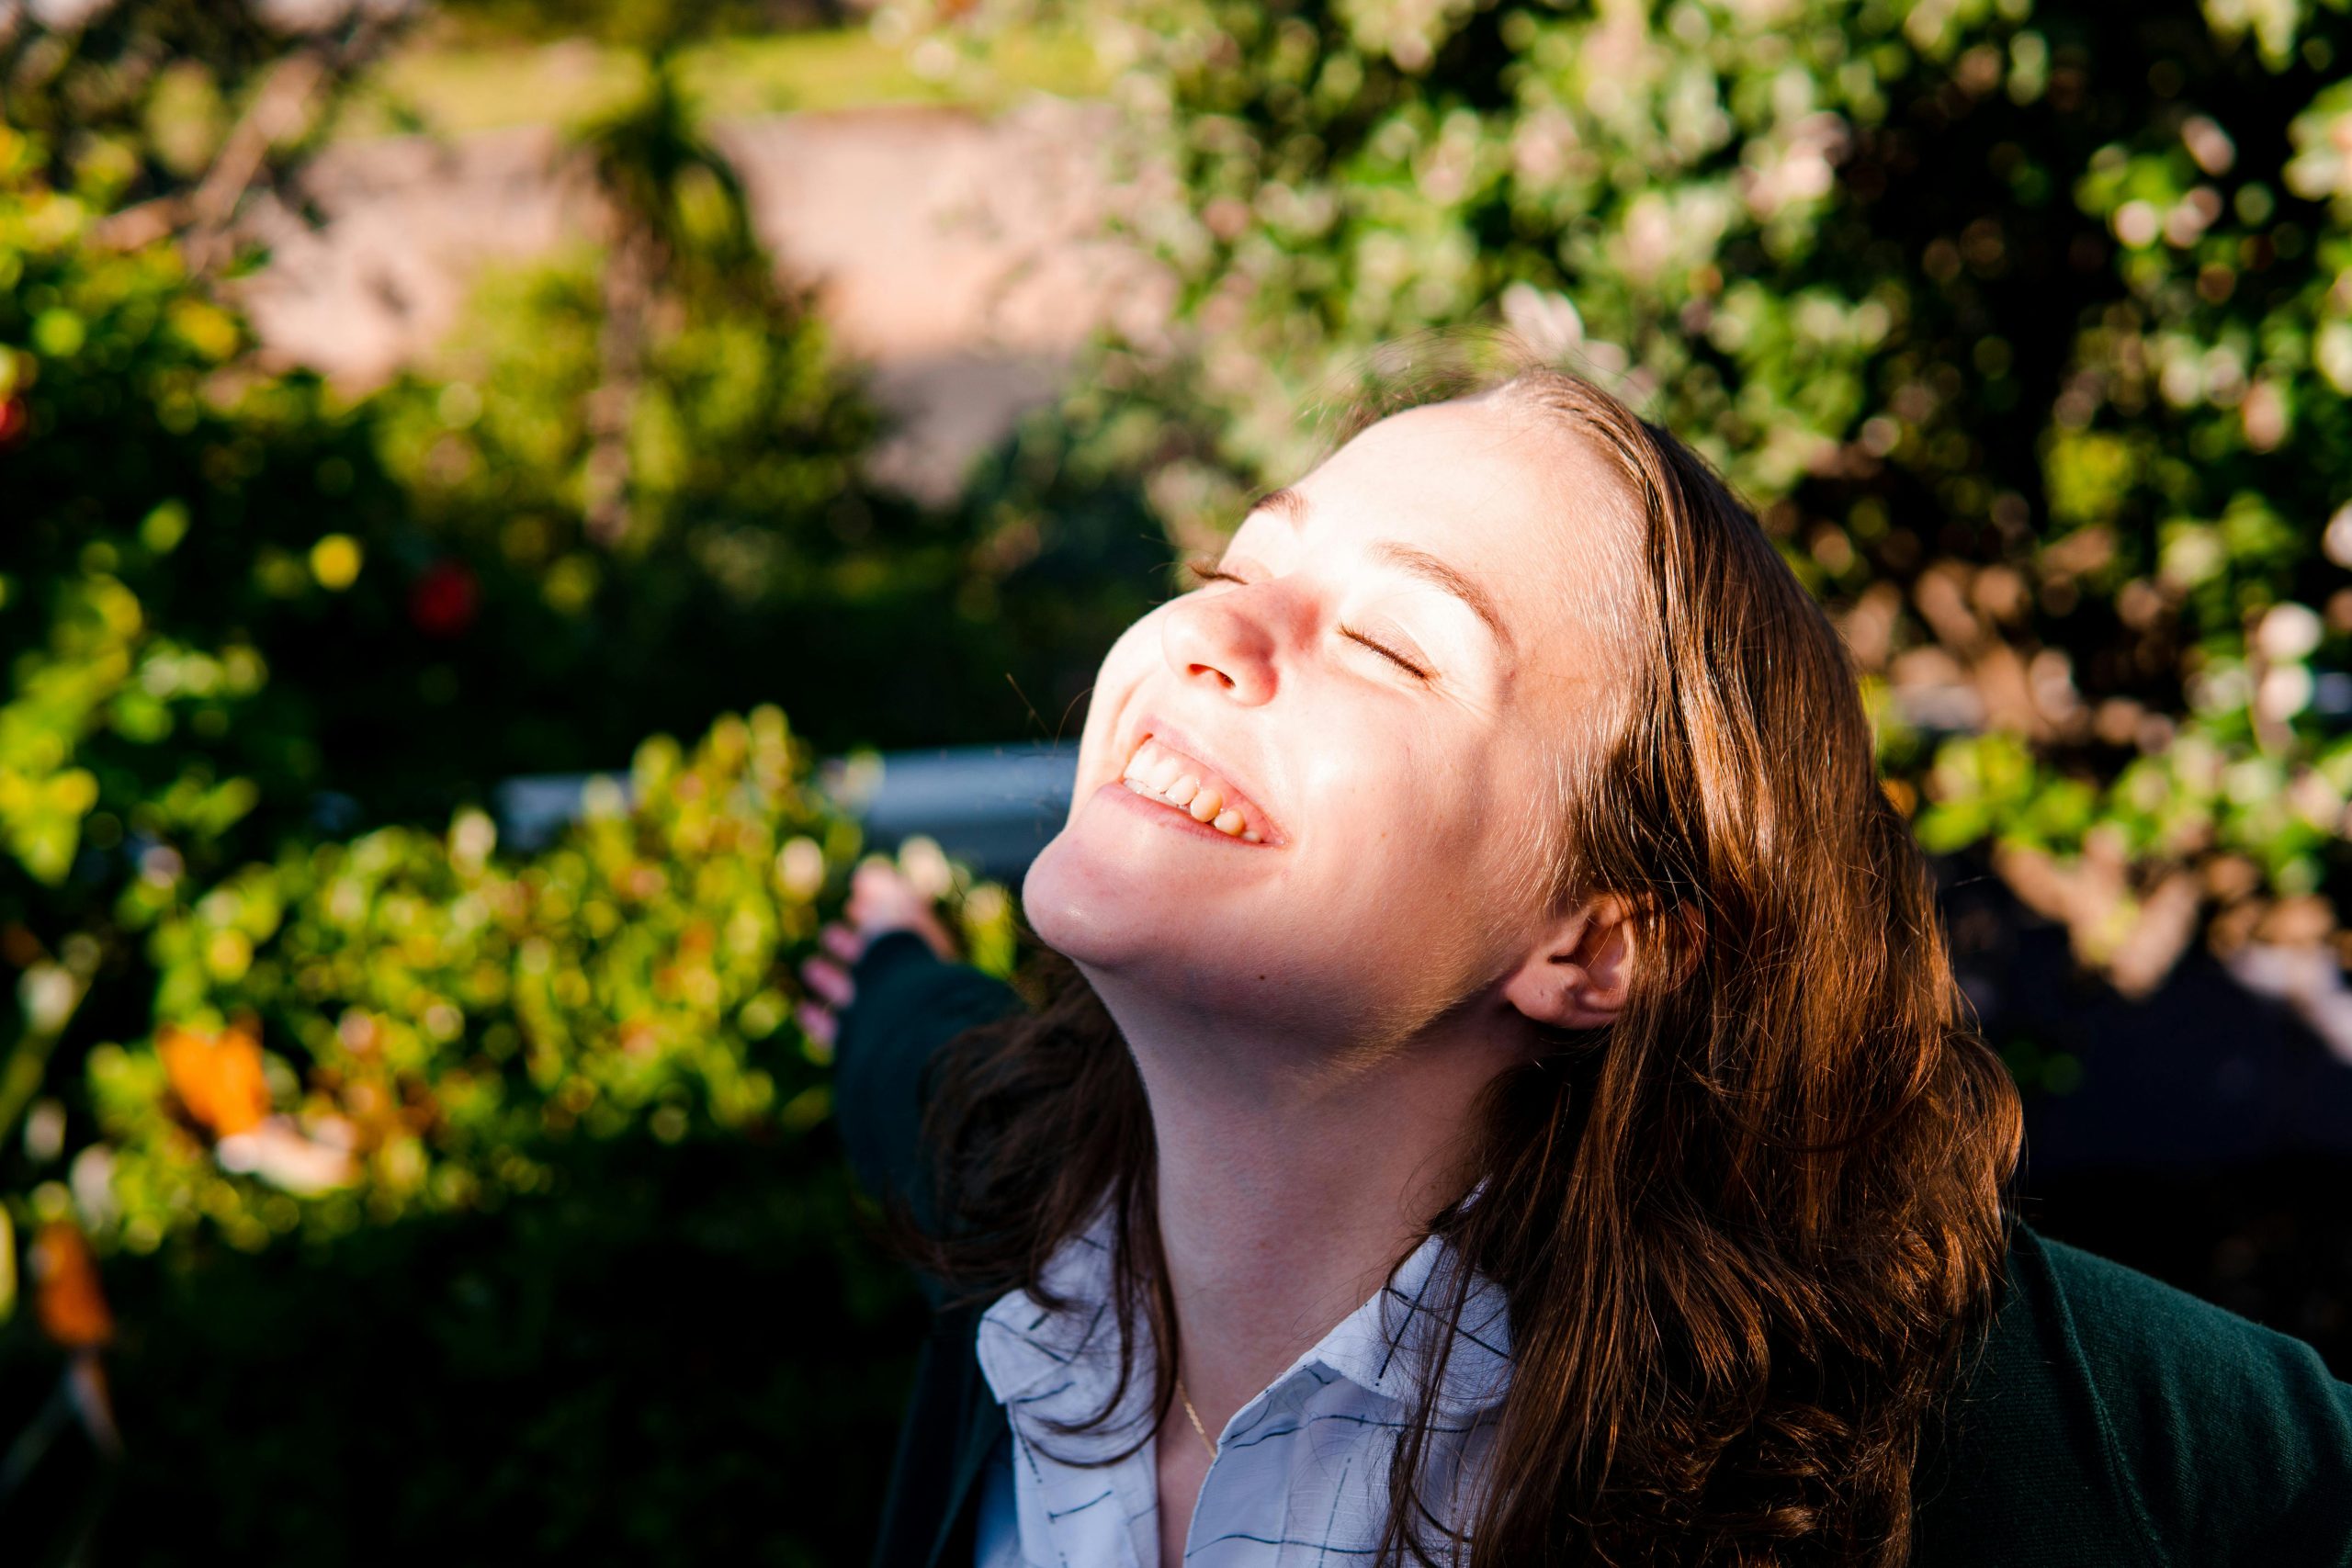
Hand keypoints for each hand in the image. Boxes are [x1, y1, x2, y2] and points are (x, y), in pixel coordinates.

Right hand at [796, 860, 959, 1050]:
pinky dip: (820, 1022)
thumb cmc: (905, 970)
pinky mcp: (865, 1053)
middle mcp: (908, 995)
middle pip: (878, 968)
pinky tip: (802, 1008)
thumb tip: (870, 873)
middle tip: (831, 932)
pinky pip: (840, 1036)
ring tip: (810, 966)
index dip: (878, 915)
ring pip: (857, 1001)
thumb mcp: (895, 918)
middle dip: (854, 947)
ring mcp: (887, 1025)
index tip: (853, 901)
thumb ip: (884, 894)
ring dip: (832, 982)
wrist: (906, 1032)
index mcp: (924, 962)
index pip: (901, 934)